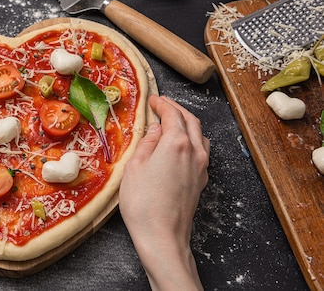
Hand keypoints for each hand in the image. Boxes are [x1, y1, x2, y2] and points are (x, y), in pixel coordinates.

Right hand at [119, 95, 209, 290]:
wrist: (162, 236)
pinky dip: (191, 139)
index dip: (162, 104)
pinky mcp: (201, 181)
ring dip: (187, 123)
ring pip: (199, 135)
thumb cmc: (143, 203)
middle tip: (162, 105)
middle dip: (176, 109)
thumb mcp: (135, 166)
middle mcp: (194, 151)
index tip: (153, 99)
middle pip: (190, 121)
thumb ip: (146, 142)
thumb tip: (155, 130)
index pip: (172, 114)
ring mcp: (201, 167)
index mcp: (176, 143)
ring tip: (172, 122)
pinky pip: (201, 150)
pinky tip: (179, 145)